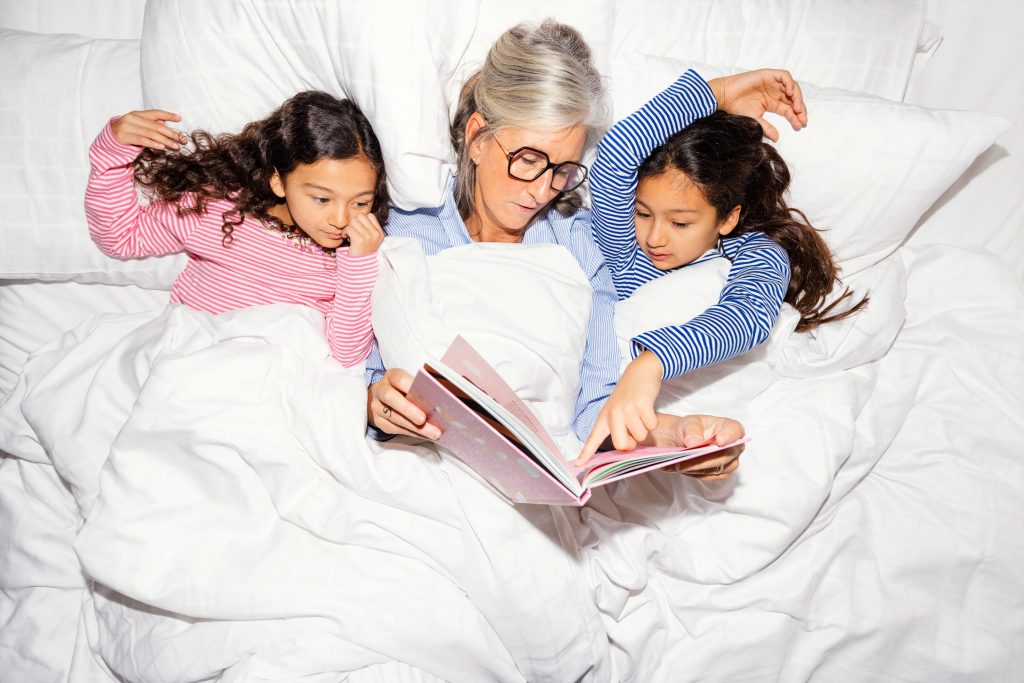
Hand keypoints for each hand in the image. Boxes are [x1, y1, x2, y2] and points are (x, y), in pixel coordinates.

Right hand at [110, 110, 186, 149]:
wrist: (108, 142)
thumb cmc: (127, 134)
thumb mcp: (139, 127)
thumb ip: (151, 124)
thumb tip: (166, 122)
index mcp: (137, 114)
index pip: (155, 113)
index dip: (168, 115)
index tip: (179, 118)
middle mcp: (131, 118)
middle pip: (156, 125)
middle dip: (171, 133)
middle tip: (182, 139)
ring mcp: (126, 126)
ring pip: (150, 133)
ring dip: (165, 141)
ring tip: (175, 146)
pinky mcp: (123, 136)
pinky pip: (142, 140)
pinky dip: (153, 144)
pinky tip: (162, 147)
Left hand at [345, 213, 384, 256]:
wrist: (360, 268)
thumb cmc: (362, 252)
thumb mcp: (370, 240)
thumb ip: (368, 228)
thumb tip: (358, 216)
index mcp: (380, 233)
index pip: (370, 215)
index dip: (362, 221)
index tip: (359, 230)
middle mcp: (376, 234)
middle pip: (360, 216)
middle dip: (354, 223)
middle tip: (353, 233)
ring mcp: (369, 237)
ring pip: (353, 221)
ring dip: (349, 228)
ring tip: (350, 236)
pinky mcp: (360, 240)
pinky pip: (348, 228)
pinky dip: (344, 233)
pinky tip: (346, 239)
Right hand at [366, 368, 440, 439]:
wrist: (380, 399)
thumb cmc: (402, 390)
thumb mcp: (408, 383)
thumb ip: (419, 389)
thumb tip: (440, 402)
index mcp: (391, 377)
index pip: (399, 379)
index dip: (411, 385)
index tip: (427, 393)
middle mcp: (380, 390)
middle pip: (390, 398)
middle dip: (408, 409)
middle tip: (423, 419)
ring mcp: (377, 407)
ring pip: (394, 418)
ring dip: (415, 427)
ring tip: (434, 433)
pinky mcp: (379, 422)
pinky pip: (396, 429)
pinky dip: (413, 433)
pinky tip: (426, 435)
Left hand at [576, 351, 662, 465]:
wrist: (640, 371)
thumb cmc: (629, 395)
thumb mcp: (616, 409)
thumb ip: (617, 428)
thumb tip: (625, 448)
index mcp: (604, 417)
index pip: (593, 438)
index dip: (586, 453)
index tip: (577, 464)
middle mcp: (613, 414)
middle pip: (621, 445)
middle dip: (632, 444)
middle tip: (633, 432)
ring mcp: (627, 409)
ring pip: (640, 436)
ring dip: (644, 428)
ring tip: (640, 413)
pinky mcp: (641, 404)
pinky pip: (651, 425)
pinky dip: (652, 420)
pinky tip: (647, 408)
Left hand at [660, 414, 744, 480]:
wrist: (684, 440)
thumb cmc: (691, 429)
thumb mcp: (689, 423)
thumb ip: (692, 431)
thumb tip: (694, 443)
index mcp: (730, 427)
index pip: (735, 431)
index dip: (729, 437)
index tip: (720, 441)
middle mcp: (734, 446)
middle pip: (725, 455)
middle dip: (704, 459)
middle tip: (686, 459)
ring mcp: (730, 462)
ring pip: (716, 469)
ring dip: (697, 468)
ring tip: (679, 465)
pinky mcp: (721, 473)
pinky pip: (709, 476)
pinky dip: (695, 473)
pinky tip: (682, 468)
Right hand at [707, 69, 807, 140]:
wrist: (725, 96)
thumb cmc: (737, 108)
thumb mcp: (755, 120)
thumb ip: (767, 128)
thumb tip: (777, 138)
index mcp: (772, 103)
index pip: (789, 109)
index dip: (796, 117)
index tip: (800, 125)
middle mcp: (775, 93)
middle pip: (793, 99)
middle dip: (800, 108)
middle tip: (802, 118)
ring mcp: (772, 83)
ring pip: (792, 87)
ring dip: (797, 96)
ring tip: (797, 108)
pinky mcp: (768, 75)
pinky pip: (784, 76)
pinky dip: (789, 83)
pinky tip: (790, 93)